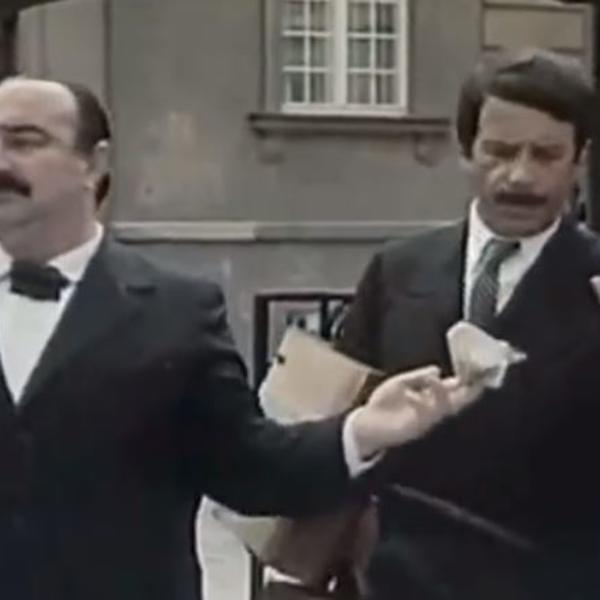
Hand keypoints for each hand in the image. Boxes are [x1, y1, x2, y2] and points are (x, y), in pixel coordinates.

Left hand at [351, 366, 475, 459]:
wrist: (365, 425)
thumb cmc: (383, 405)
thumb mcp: (400, 383)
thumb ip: (418, 376)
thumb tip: (437, 370)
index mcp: (430, 397)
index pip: (454, 388)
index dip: (467, 380)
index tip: (479, 369)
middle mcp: (433, 409)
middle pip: (458, 400)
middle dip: (471, 391)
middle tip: (482, 379)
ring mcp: (426, 418)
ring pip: (446, 406)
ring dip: (451, 393)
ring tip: (452, 381)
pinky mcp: (416, 426)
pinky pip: (427, 412)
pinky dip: (427, 400)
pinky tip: (427, 389)